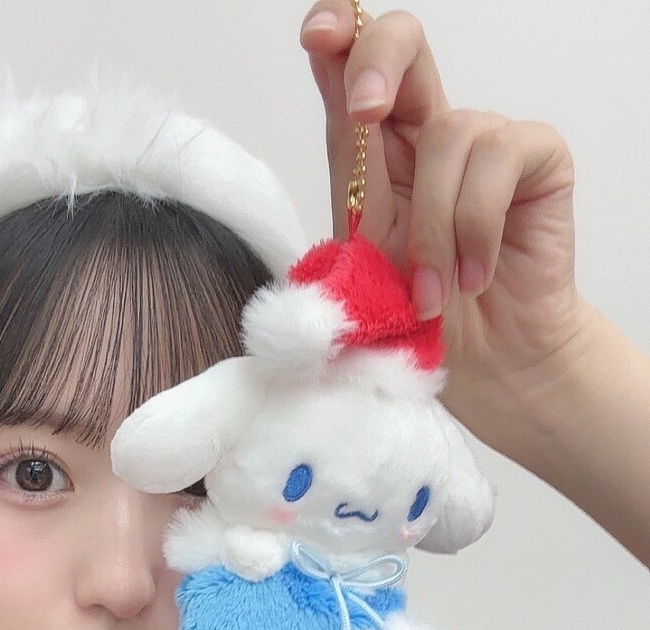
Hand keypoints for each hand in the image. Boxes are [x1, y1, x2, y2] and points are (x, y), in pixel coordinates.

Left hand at [298, 2, 589, 466]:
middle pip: (403, 46)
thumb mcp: (364, 251)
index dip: (339, 35)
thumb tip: (331, 106)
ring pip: (448, 135)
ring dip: (431, 227)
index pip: (352, 66)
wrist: (482, 368)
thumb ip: (349, 174)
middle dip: (377, 64)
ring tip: (430, 292)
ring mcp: (485, 142)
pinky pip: (500, 161)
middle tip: (366, 111)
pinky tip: (477, 275)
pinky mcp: (536, 161)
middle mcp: (429, 131)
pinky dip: (477, 228)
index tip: (319, 36)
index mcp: (376, 150)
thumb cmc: (419, 317)